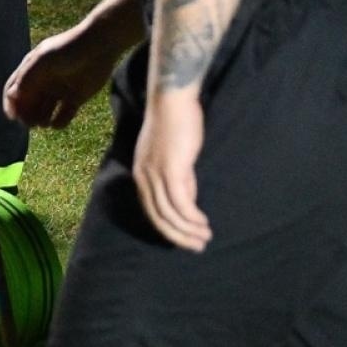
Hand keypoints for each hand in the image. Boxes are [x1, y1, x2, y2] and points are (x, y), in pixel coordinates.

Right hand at [2, 26, 115, 128]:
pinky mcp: (75, 99)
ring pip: (43, 113)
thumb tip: (12, 96)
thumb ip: (26, 77)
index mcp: (32, 71)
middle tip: (30, 124)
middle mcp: (43, 82)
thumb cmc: (68, 48)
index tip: (13, 117)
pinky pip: (62, 117)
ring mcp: (58, 91)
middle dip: (26, 116)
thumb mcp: (43, 59)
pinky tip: (58, 121)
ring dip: (40, 121)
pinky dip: (59, 123)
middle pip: (27, 105)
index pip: (14, 90)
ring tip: (43, 122)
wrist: (99, 46)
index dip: (11, 104)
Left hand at [132, 90, 210, 250]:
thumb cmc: (176, 123)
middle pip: (158, 219)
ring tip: (205, 237)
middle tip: (197, 247)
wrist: (173, 100)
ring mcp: (156, 174)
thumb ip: (180, 179)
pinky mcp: (171, 170)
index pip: (151, 212)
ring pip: (170, 215)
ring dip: (188, 230)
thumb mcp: (174, 157)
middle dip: (178, 237)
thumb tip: (188, 202)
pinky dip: (191, 218)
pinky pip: (181, 204)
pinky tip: (203, 223)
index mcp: (141, 174)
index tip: (184, 240)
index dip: (168, 229)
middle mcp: (143, 177)